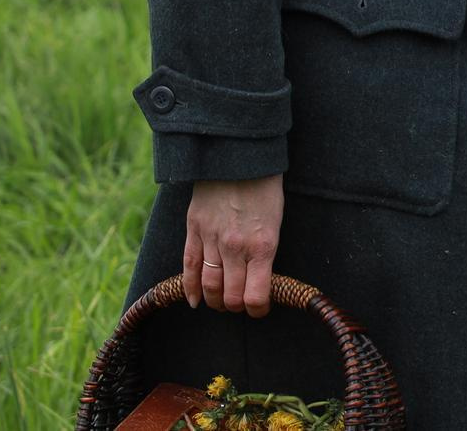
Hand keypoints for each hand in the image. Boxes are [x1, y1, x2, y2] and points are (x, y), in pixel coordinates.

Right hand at [183, 175, 282, 316]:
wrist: (239, 155)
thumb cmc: (265, 187)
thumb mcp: (277, 220)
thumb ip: (266, 250)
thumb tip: (262, 278)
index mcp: (263, 245)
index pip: (256, 296)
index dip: (258, 309)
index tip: (260, 309)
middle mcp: (236, 247)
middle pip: (231, 296)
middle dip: (236, 306)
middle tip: (240, 304)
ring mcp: (212, 239)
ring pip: (209, 285)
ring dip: (216, 300)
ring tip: (222, 302)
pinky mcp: (194, 230)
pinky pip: (189, 267)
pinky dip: (190, 289)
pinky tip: (195, 302)